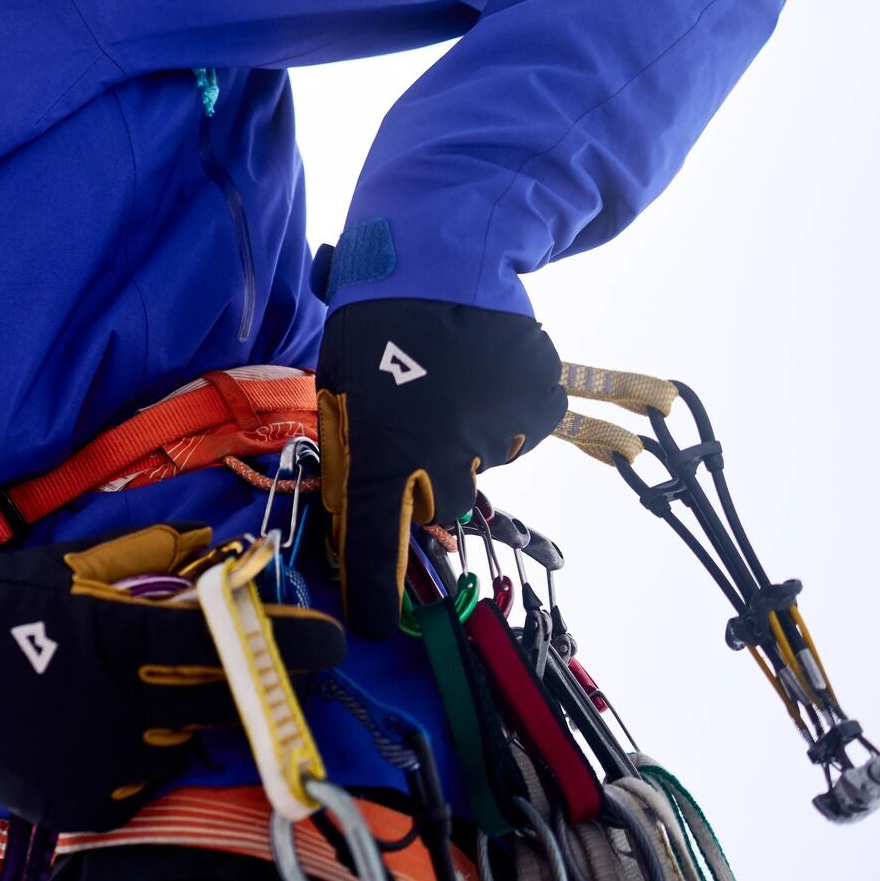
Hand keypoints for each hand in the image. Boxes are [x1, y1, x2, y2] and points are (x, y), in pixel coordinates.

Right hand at [0, 524, 344, 831]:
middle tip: (256, 664)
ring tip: (145, 687)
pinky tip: (109, 723)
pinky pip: (142, 780)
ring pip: (181, 743)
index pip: (220, 643)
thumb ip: (143, 558)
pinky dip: (143, 753)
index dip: (284, 642)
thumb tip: (208, 544)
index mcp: (113, 640)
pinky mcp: (78, 804)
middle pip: (215, 701)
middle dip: (245, 682)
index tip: (332, 641)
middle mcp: (113, 709)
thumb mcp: (64, 567)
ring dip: (183, 716)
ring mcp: (96, 764)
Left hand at [314, 292, 564, 638]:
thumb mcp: (340, 395)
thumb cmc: (371, 326)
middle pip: (441, 508)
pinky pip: (516, 431)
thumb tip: (357, 513)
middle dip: (427, 484)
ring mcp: (501, 437)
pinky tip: (478, 370)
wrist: (438, 257)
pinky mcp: (539, 406)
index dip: (374, 598)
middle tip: (413, 425)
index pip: (376, 555)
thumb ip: (354, 457)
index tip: (375, 623)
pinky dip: (499, 412)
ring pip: (482, 465)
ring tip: (444, 380)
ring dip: (464, 440)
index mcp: (386, 459)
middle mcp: (449, 461)